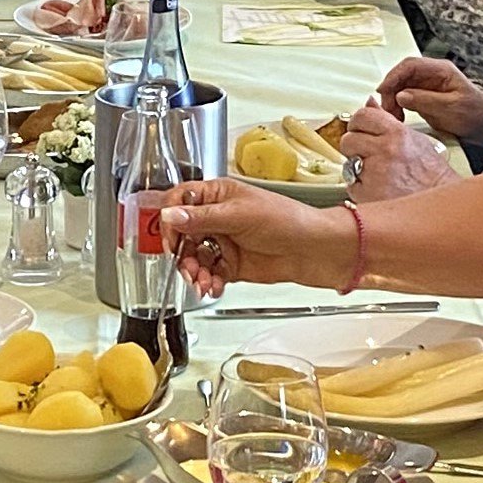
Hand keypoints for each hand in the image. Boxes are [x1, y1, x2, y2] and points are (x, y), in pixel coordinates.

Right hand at [157, 178, 355, 294]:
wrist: (312, 249)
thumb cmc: (286, 219)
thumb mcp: (239, 214)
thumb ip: (201, 218)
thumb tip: (170, 215)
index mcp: (217, 195)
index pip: (179, 202)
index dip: (169, 220)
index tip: (170, 238)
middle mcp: (217, 217)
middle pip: (182, 235)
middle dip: (182, 254)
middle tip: (188, 267)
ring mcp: (223, 242)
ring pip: (194, 258)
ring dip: (194, 272)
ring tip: (202, 281)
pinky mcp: (230, 264)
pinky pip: (209, 274)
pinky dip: (208, 282)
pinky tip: (213, 287)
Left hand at [336, 107, 449, 202]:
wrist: (440, 203)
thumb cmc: (431, 173)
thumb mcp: (414, 139)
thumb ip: (388, 121)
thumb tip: (369, 102)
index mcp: (396, 133)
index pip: (362, 116)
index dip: (357, 124)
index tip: (359, 130)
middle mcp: (384, 150)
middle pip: (348, 140)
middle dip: (355, 148)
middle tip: (367, 156)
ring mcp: (374, 173)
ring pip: (348, 164)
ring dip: (357, 168)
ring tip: (376, 174)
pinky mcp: (368, 195)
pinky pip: (352, 187)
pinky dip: (361, 189)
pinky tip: (378, 189)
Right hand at [374, 56, 482, 140]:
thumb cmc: (475, 113)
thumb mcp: (451, 107)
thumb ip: (425, 100)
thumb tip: (401, 95)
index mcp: (441, 70)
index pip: (410, 65)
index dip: (394, 76)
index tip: (383, 89)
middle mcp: (431, 75)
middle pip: (402, 76)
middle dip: (391, 91)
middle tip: (387, 109)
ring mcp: (426, 86)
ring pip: (400, 87)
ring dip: (392, 100)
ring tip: (393, 116)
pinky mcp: (423, 98)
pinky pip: (404, 98)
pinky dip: (397, 107)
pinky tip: (398, 117)